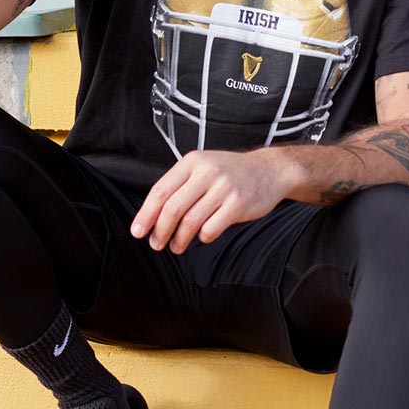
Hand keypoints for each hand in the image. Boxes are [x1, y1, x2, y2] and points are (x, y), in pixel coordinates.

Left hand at [131, 148, 290, 253]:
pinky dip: (202, 237)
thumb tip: (153, 214)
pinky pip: (210, 229)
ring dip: (179, 240)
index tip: (138, 231)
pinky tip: (203, 236)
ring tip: (177, 246)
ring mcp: (223, 188)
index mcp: (192, 162)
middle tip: (156, 244)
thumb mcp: (204, 166)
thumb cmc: (232, 172)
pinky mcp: (238, 204)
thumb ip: (181, 184)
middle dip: (160, 231)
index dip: (146, 214)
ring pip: (190, 222)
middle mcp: (207, 172)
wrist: (270, 170)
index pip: (161, 191)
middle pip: (172, 209)